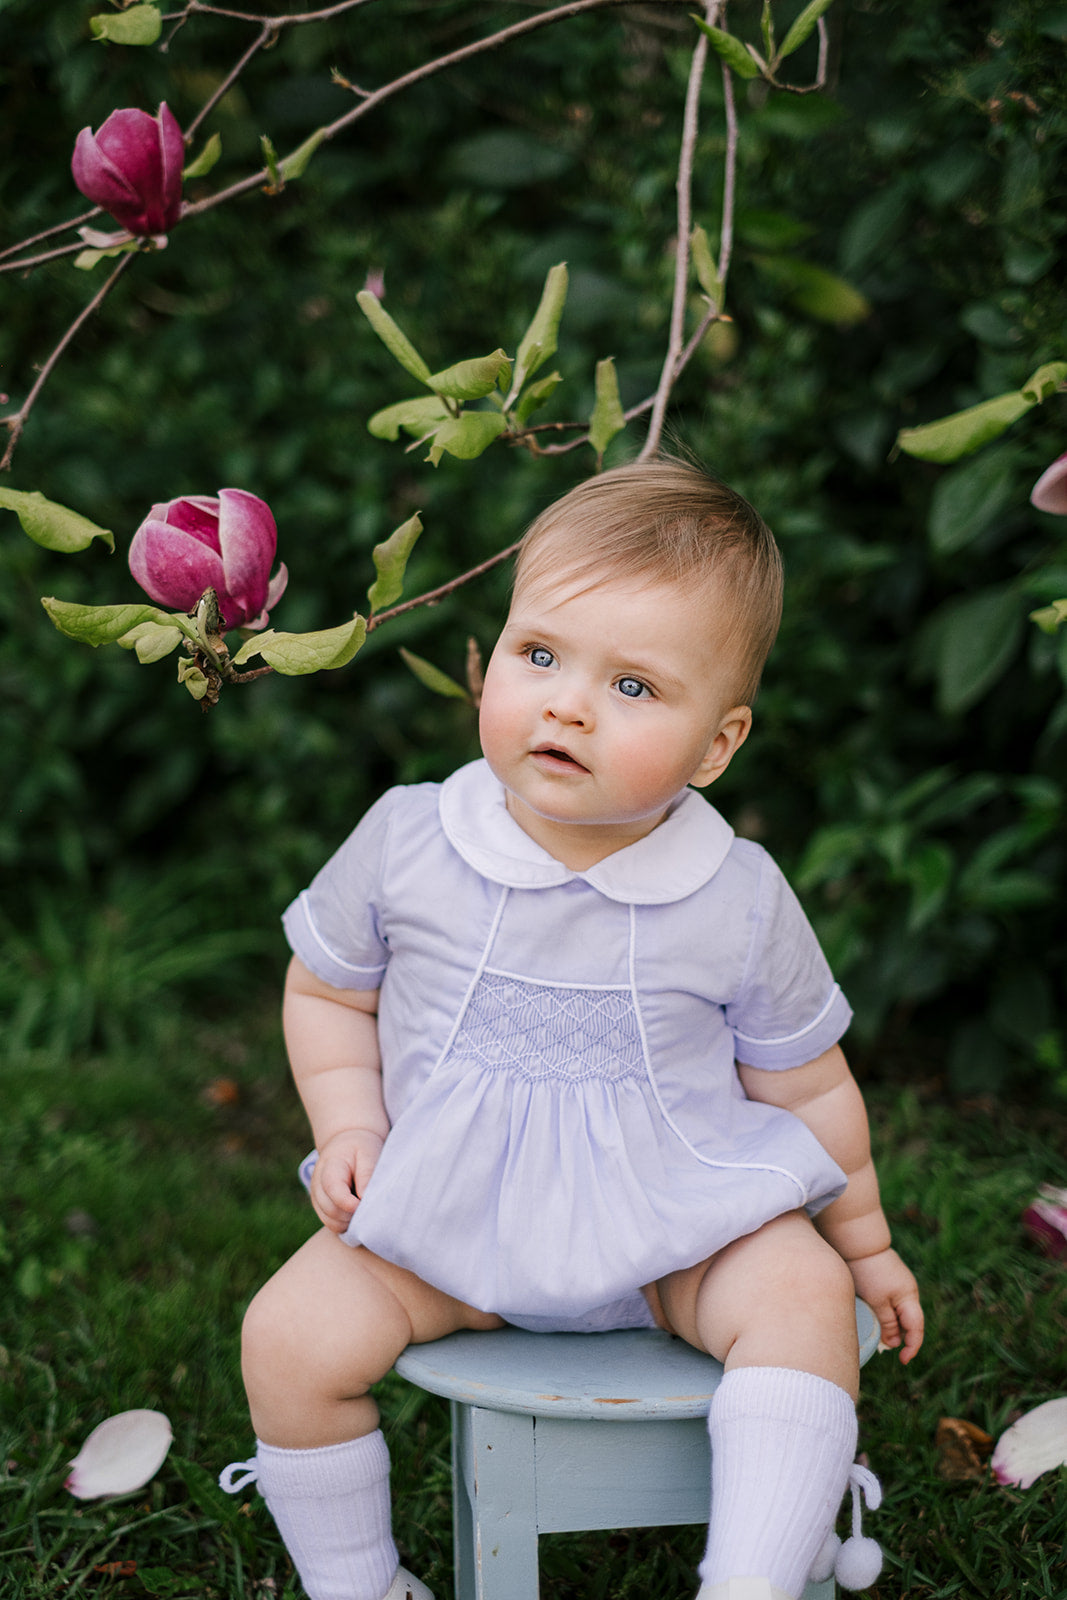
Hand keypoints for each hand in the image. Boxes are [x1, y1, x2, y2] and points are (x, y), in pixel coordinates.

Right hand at [309, 1127, 384, 1232]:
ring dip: (349, 1222)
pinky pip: (331, 1224)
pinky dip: (345, 1224)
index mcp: (329, 1167)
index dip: (350, 1203)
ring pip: (330, 1221)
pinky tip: (358, 1215)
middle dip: (352, 1215)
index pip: (333, 1190)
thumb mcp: (368, 1153)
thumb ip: (367, 1174)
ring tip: (365, 1211)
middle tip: (370, 1210)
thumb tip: (364, 1199)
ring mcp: (316, 1197)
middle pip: (330, 1209)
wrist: (346, 1145)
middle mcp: (317, 1184)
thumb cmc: (361, 1148)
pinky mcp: (321, 1207)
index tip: (365, 1205)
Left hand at [847, 1247, 923, 1363]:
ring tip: (880, 1335)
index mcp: (909, 1297)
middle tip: (887, 1349)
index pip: (916, 1328)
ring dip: (894, 1326)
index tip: (902, 1361)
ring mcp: (901, 1284)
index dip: (912, 1347)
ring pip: (902, 1313)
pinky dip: (889, 1314)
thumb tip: (895, 1344)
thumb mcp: (877, 1301)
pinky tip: (877, 1317)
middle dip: (902, 1338)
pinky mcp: (891, 1279)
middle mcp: (909, 1291)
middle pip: (911, 1322)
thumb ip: (888, 1323)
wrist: (859, 1243)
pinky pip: (894, 1303)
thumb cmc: (868, 1272)